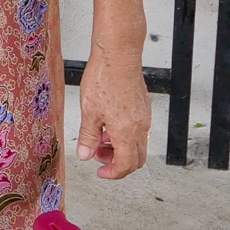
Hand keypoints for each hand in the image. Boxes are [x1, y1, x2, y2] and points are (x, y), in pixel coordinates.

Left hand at [75, 47, 150, 179]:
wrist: (118, 55)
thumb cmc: (104, 79)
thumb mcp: (89, 112)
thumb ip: (88, 137)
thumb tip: (85, 155)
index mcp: (127, 132)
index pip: (126, 165)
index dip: (113, 173)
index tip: (100, 172)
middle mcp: (140, 127)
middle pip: (136, 159)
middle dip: (117, 163)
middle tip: (98, 156)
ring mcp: (144, 117)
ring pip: (137, 144)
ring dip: (120, 148)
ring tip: (99, 138)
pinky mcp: (143, 107)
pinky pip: (138, 130)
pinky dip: (125, 135)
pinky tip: (108, 124)